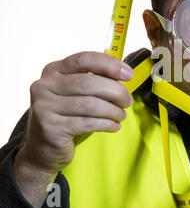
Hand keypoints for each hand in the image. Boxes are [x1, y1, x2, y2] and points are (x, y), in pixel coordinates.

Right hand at [13, 51, 133, 207]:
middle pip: (89, 83)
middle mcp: (45, 86)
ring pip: (90, 104)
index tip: (128, 74)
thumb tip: (123, 75)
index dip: (110, 65)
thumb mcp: (74, 93)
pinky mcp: (50, 127)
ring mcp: (44, 107)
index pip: (84, 59)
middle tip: (127, 101)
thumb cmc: (66, 116)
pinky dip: (107, 124)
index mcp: (53, 70)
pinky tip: (114, 126)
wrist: (43, 148)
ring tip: (121, 115)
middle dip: (116, 92)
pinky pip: (88, 123)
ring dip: (113, 110)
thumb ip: (94, 80)